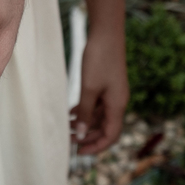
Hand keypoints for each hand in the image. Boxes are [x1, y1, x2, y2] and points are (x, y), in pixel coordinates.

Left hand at [71, 0, 126, 153]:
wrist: (106, 33)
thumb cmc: (99, 59)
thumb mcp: (89, 89)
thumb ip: (86, 113)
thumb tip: (81, 135)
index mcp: (117, 106)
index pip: (111, 136)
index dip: (96, 147)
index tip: (80, 152)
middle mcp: (117, 102)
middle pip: (105, 129)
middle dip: (88, 137)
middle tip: (70, 142)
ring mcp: (112, 94)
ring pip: (99, 117)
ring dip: (85, 124)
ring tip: (67, 129)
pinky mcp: (106, 86)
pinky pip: (96, 105)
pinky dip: (85, 112)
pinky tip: (70, 114)